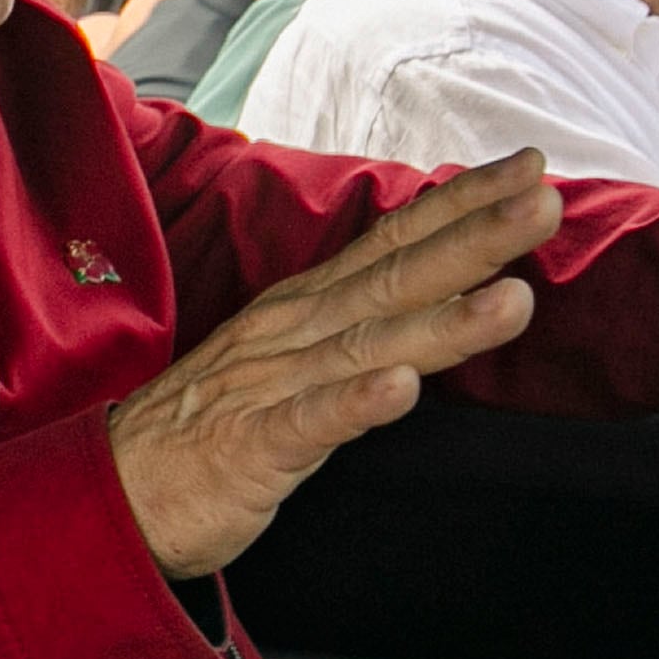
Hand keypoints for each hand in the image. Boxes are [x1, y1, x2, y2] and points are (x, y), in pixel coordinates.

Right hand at [106, 149, 559, 577]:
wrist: (112, 491)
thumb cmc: (210, 424)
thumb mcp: (291, 358)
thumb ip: (360, 323)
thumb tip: (444, 289)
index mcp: (307, 309)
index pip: (393, 243)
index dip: (462, 205)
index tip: (530, 167)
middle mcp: (294, 335)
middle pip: (394, 279)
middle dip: (474, 240)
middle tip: (545, 203)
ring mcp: (270, 387)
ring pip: (368, 346)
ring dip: (443, 322)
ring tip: (512, 299)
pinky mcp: (248, 449)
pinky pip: (307, 424)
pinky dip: (354, 403)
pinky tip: (401, 390)